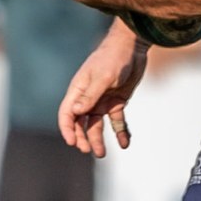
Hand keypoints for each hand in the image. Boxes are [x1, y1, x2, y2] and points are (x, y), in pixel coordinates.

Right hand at [57, 25, 148, 157]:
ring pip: (96, 124)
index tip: (72, 142)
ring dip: (98, 139)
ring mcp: (102, 100)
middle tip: (89, 150)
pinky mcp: (117, 101)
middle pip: (80, 122)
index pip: (67, 113)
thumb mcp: (103, 76)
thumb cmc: (114, 58)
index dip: (67, 129)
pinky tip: (124, 143)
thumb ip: (91, 95)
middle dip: (82, 137)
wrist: (132, 47)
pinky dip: (120, 132)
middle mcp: (88, 97)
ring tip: (102, 154)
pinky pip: (117, 120)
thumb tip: (76, 112)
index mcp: (79, 90)